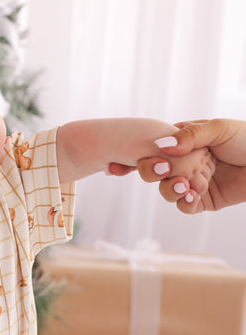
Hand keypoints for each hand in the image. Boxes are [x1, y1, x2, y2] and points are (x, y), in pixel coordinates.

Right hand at [110, 119, 245, 211]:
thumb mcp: (219, 128)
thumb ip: (190, 136)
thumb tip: (162, 145)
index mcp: (183, 142)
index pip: (152, 148)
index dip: (134, 156)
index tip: (116, 165)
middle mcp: (184, 162)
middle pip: (152, 170)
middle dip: (149, 172)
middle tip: (160, 169)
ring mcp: (192, 181)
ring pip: (166, 190)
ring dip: (169, 188)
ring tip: (183, 184)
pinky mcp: (204, 200)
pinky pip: (184, 206)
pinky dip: (183, 202)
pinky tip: (190, 195)